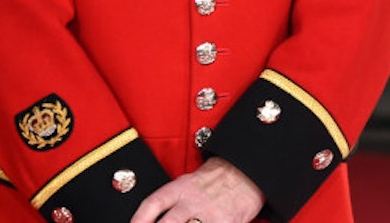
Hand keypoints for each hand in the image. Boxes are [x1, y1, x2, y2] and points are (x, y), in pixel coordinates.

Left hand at [129, 157, 262, 222]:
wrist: (250, 171)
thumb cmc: (218, 177)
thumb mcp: (190, 181)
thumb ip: (172, 199)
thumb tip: (153, 217)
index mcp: (181, 188)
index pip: (153, 204)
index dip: (139, 219)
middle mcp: (193, 201)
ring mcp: (210, 213)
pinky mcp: (227, 222)